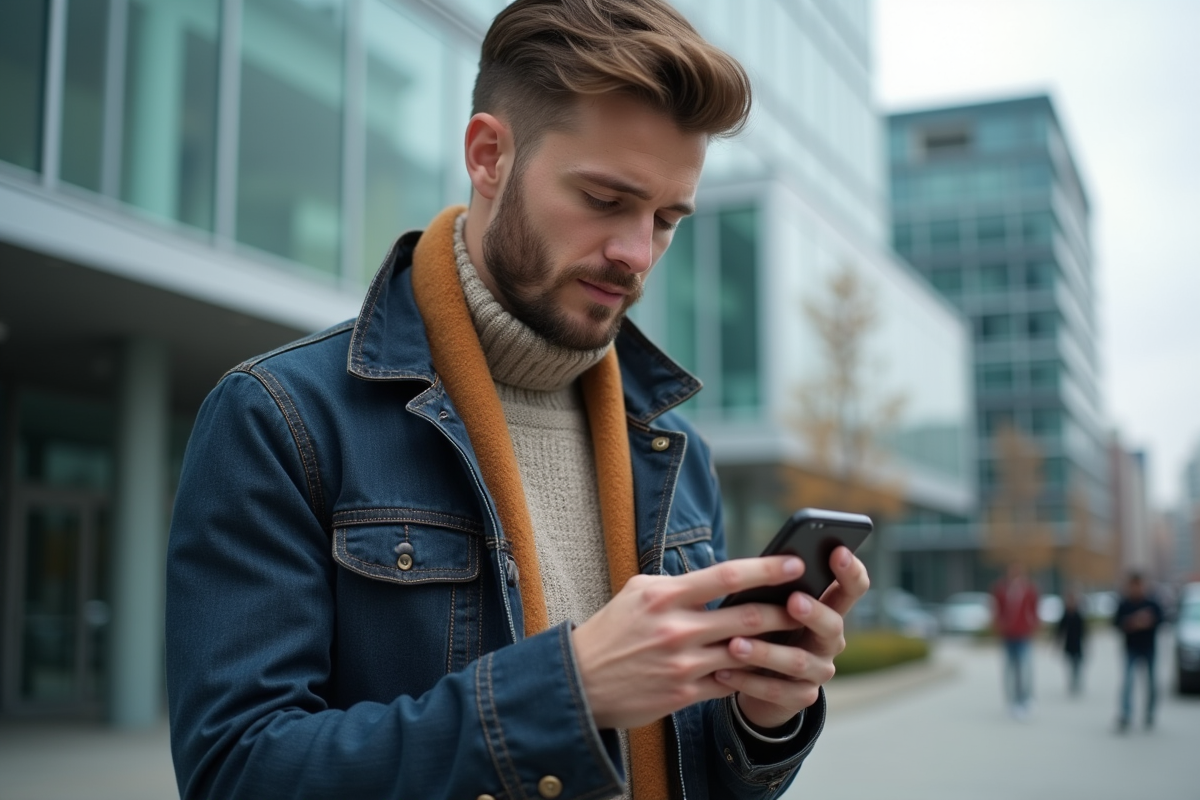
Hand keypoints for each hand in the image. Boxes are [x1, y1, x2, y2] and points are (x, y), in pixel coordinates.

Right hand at [572, 556, 807, 729]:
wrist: (580, 682)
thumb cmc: (611, 631)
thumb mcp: (638, 593)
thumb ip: (678, 583)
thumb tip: (718, 575)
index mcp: (665, 596)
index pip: (725, 576)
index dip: (765, 570)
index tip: (793, 563)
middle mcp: (676, 629)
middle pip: (746, 617)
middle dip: (784, 611)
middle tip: (810, 604)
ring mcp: (682, 664)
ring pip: (745, 653)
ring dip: (776, 647)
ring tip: (799, 640)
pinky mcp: (684, 694)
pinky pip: (730, 684)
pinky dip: (751, 677)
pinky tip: (770, 671)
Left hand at [713, 546, 869, 729]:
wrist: (760, 682)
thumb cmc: (765, 628)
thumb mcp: (772, 606)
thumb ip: (774, 588)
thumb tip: (758, 564)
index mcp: (828, 609)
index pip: (852, 588)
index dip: (850, 571)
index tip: (838, 551)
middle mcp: (830, 641)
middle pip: (833, 625)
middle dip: (814, 612)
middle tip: (794, 600)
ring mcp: (818, 671)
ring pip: (797, 662)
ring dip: (765, 652)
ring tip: (734, 644)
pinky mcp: (800, 698)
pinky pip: (776, 690)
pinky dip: (748, 681)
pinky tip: (723, 671)